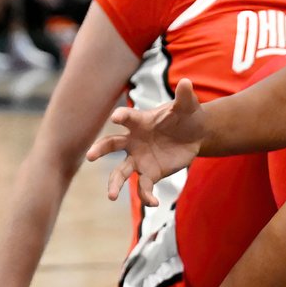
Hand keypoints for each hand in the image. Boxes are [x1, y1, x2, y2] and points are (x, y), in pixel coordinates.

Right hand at [86, 77, 204, 203]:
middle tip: (90, 156)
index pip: (127, 118)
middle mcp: (133, 141)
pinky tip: (153, 203)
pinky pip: (144, 187)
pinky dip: (146, 196)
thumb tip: (186, 82)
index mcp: (140, 122)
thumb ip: (184, 96)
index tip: (116, 117)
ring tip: (111, 196)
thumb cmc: (186, 116)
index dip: (122, 116)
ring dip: (114, 184)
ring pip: (120, 172)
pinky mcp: (150, 173)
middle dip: (99, 150)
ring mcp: (139, 159)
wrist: (195, 135)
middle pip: (111, 145)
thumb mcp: (188, 105)